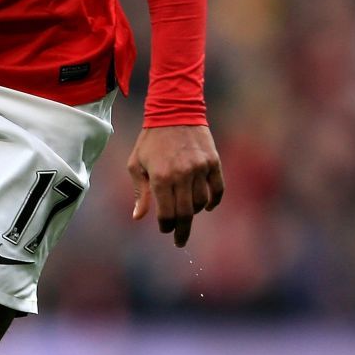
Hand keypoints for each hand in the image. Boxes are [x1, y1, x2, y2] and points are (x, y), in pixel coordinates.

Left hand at [127, 124, 223, 247]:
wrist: (174, 112)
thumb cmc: (150, 141)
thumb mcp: (136, 164)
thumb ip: (140, 192)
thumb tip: (138, 217)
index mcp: (161, 177)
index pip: (166, 213)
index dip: (166, 226)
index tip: (165, 230)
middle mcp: (182, 175)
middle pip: (186, 213)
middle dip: (182, 230)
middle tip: (180, 242)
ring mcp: (199, 169)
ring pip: (201, 202)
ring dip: (194, 212)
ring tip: (187, 213)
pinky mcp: (213, 162)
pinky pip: (218, 188)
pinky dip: (214, 200)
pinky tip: (207, 207)